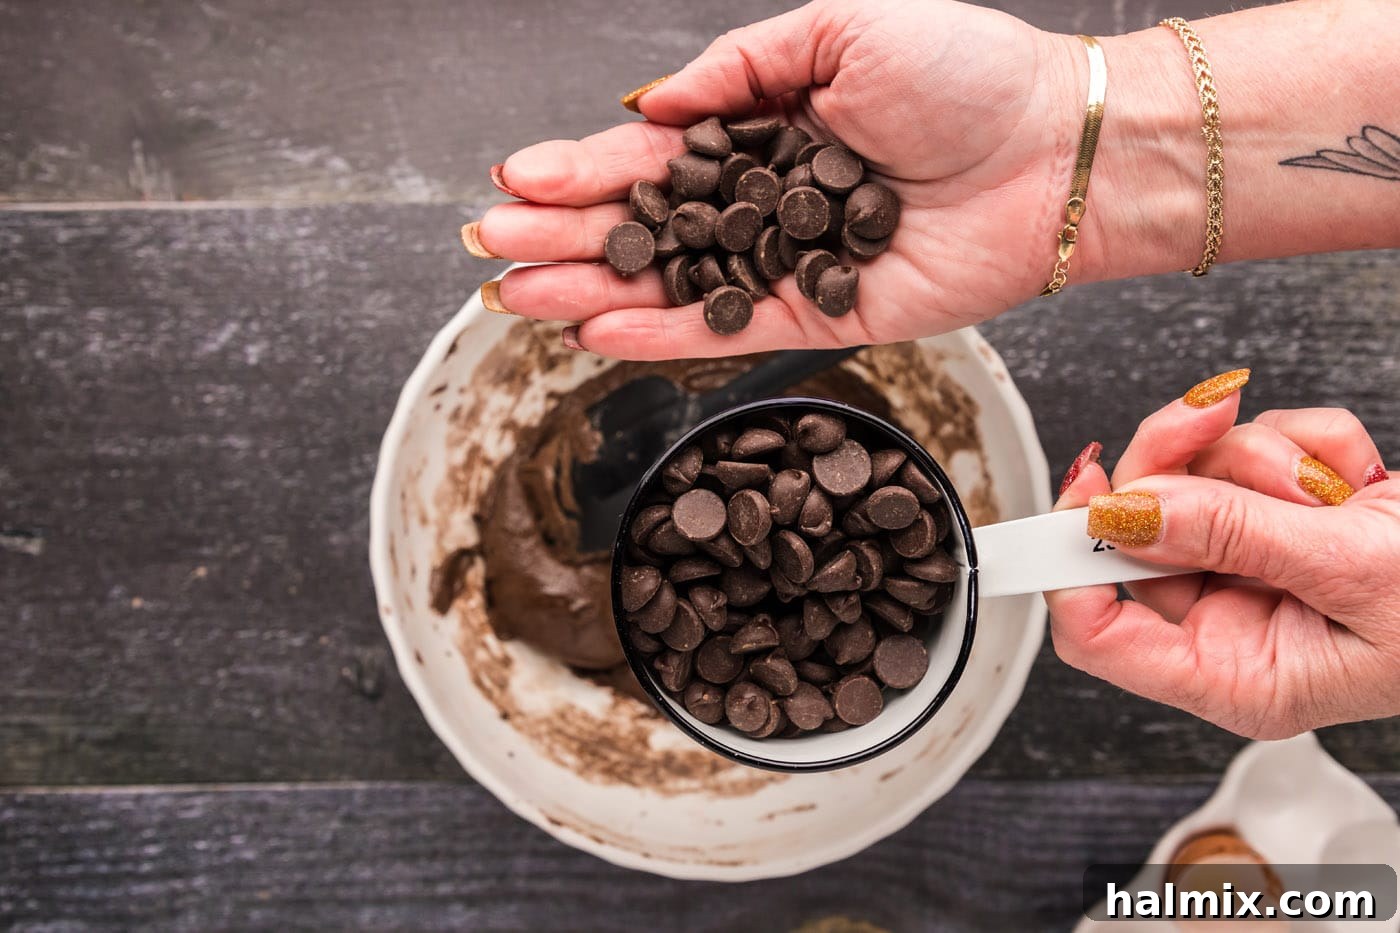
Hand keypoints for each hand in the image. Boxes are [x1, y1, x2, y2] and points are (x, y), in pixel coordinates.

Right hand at [466, 0, 1090, 358]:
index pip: (651, 157)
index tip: (511, 180)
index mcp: (765, 128)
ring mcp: (789, 264)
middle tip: (489, 250)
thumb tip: (650, 108)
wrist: (1053, 147)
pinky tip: (599, 331)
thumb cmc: (963, 72)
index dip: (577, 170)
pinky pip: (732, 331)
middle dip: (562, 236)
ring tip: (518, 299)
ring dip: (592, 291)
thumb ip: (736, 67)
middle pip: (645, 226)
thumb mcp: (837, 27)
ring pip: (673, 285)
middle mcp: (766, 201)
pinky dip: (664, 334)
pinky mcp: (825, 314)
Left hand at [1047, 369, 1397, 738]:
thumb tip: (1123, 513)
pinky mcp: (1287, 521)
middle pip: (1138, 533)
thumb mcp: (1353, 574)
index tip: (1086, 490)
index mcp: (1237, 676)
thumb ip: (1232, 537)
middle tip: (1210, 420)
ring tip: (1337, 487)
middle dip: (1179, 468)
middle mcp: (1236, 626)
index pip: (1098, 635)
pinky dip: (1304, 445)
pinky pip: (1252, 456)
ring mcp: (1258, 569)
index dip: (1073, 561)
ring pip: (1194, 482)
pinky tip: (1358, 476)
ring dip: (1259, 457)